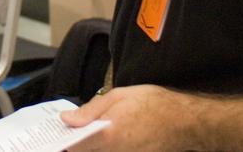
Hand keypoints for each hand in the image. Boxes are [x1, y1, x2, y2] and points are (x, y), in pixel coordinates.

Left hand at [62, 85, 199, 151]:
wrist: (185, 121)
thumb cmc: (153, 104)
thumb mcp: (118, 96)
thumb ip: (90, 111)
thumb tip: (66, 119)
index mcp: (107, 135)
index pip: (74, 147)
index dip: (64, 142)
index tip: (57, 136)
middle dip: (78, 145)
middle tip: (74, 134)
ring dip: (92, 147)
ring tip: (94, 135)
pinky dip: (107, 149)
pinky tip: (111, 140)